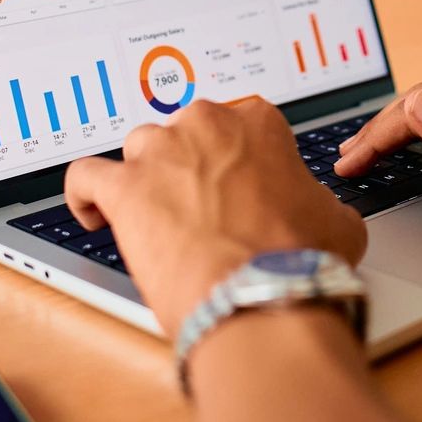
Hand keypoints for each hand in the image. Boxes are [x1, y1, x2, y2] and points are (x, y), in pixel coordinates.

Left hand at [64, 98, 367, 334]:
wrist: (263, 298)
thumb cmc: (299, 261)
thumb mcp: (336, 219)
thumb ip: (316, 199)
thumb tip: (320, 212)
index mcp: (257, 123)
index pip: (235, 126)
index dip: (233, 162)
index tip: (234, 187)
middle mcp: (205, 126)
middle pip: (182, 134)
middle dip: (188, 168)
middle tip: (200, 210)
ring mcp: (160, 153)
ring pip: (137, 150)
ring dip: (143, 179)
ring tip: (153, 219)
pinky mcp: (123, 189)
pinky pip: (85, 177)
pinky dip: (86, 195)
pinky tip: (96, 214)